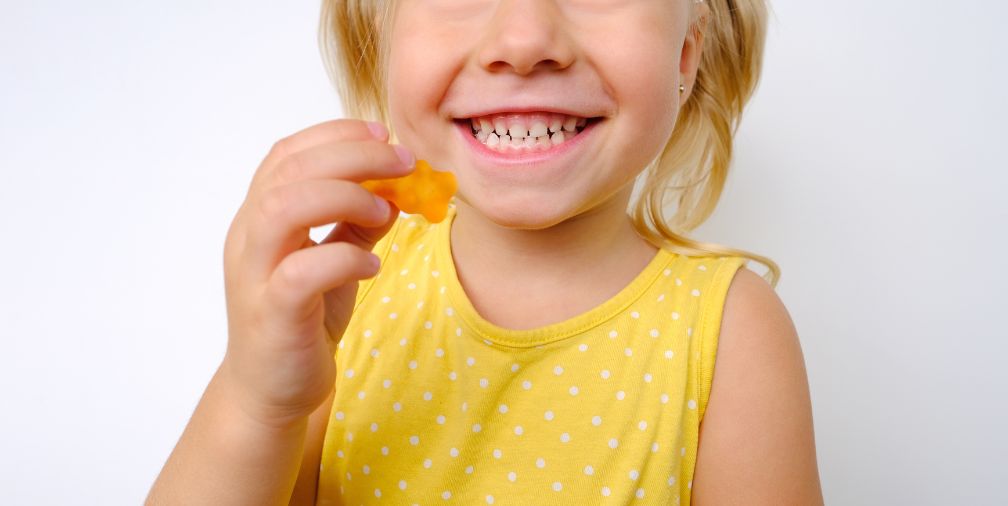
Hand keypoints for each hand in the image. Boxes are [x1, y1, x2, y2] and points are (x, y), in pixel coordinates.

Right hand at [220, 119, 412, 427]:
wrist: (271, 393)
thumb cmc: (301, 322)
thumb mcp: (334, 263)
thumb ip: (356, 226)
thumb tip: (394, 192)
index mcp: (259, 218)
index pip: (286, 155)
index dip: (334, 135)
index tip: (382, 134)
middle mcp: (248, 239)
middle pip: (289, 171)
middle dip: (352, 156)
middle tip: (404, 163)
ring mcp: (255, 276)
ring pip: (282, 208)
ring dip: (342, 196)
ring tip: (384, 210)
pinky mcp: (272, 314)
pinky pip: (300, 272)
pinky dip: (343, 258)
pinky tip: (371, 265)